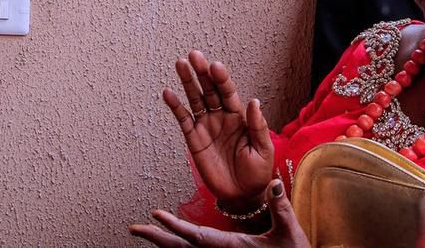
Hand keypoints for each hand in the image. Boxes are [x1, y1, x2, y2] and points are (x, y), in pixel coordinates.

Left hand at [129, 179, 308, 246]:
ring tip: (146, 231)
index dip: (174, 227)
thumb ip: (280, 207)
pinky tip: (173, 242)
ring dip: (165, 243)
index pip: (196, 237)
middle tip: (134, 228)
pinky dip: (180, 247)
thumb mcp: (290, 232)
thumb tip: (273, 182)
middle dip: (157, 239)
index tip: (155, 215)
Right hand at [163, 51, 273, 207]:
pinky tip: (168, 93)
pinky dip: (175, 106)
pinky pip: (183, 119)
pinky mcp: (193, 139)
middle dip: (202, 72)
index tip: (215, 66)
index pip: (228, 92)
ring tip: (180, 64)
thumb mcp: (263, 150)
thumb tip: (253, 101)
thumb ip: (257, 126)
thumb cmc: (257, 173)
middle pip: (209, 89)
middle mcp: (221, 117)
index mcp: (239, 117)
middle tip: (194, 56)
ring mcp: (206, 126)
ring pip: (195, 99)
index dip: (221, 78)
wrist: (242, 196)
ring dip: (187, 82)